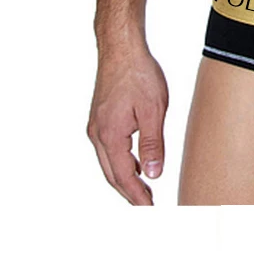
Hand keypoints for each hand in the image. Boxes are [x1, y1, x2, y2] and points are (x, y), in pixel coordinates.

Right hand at [86, 38, 168, 204]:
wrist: (121, 48)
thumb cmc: (139, 74)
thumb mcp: (153, 110)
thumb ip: (152, 144)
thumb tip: (153, 174)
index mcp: (110, 135)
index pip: (123, 176)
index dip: (137, 195)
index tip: (150, 209)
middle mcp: (98, 133)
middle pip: (112, 173)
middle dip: (129, 192)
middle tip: (147, 205)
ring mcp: (96, 125)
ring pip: (109, 161)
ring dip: (125, 177)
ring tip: (144, 188)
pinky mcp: (100, 116)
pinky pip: (109, 147)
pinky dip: (121, 160)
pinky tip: (136, 161)